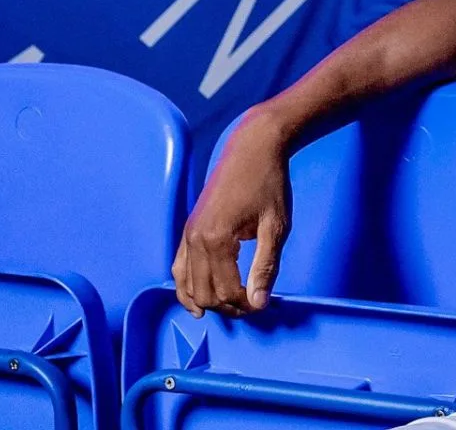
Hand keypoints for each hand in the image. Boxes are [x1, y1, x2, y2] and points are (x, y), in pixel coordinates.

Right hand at [172, 111, 292, 317]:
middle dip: (227, 306)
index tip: (264, 304)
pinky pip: (179, 268)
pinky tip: (200, 301)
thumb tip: (259, 303)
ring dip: (209, 300)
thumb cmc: (269, 184)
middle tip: (252, 305)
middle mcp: (194, 240)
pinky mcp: (187, 229)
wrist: (252, 149)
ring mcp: (187, 234)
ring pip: (187, 285)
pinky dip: (188, 287)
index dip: (245, 304)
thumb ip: (265, 266)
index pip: (225, 291)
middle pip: (203, 293)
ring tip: (233, 306)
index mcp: (216, 240)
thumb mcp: (276, 227)